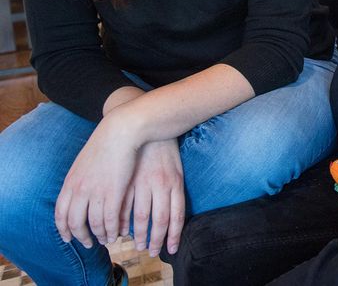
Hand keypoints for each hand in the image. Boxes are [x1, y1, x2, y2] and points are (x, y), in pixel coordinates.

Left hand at [54, 113, 140, 248]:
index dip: (64, 230)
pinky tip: (117, 233)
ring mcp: (96, 192)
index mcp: (70, 183)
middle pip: (75, 223)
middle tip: (88, 243)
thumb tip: (76, 192)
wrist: (121, 131)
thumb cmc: (106, 143)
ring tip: (106, 239)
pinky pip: (110, 219)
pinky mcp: (114, 192)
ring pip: (94, 224)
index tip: (69, 238)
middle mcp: (79, 191)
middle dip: (81, 236)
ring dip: (100, 235)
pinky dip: (113, 230)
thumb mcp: (83, 162)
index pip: (60, 214)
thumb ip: (78, 179)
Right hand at [122, 138, 184, 255]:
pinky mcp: (124, 181)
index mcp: (174, 181)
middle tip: (151, 251)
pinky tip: (120, 230)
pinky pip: (123, 206)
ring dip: (138, 234)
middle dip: (155, 239)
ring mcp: (140, 183)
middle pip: (159, 220)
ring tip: (137, 245)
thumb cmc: (162, 149)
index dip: (174, 234)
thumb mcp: (175, 168)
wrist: (141, 125)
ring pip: (141, 216)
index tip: (171, 248)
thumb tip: (172, 214)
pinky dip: (121, 221)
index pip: (177, 214)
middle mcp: (159, 183)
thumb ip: (174, 190)